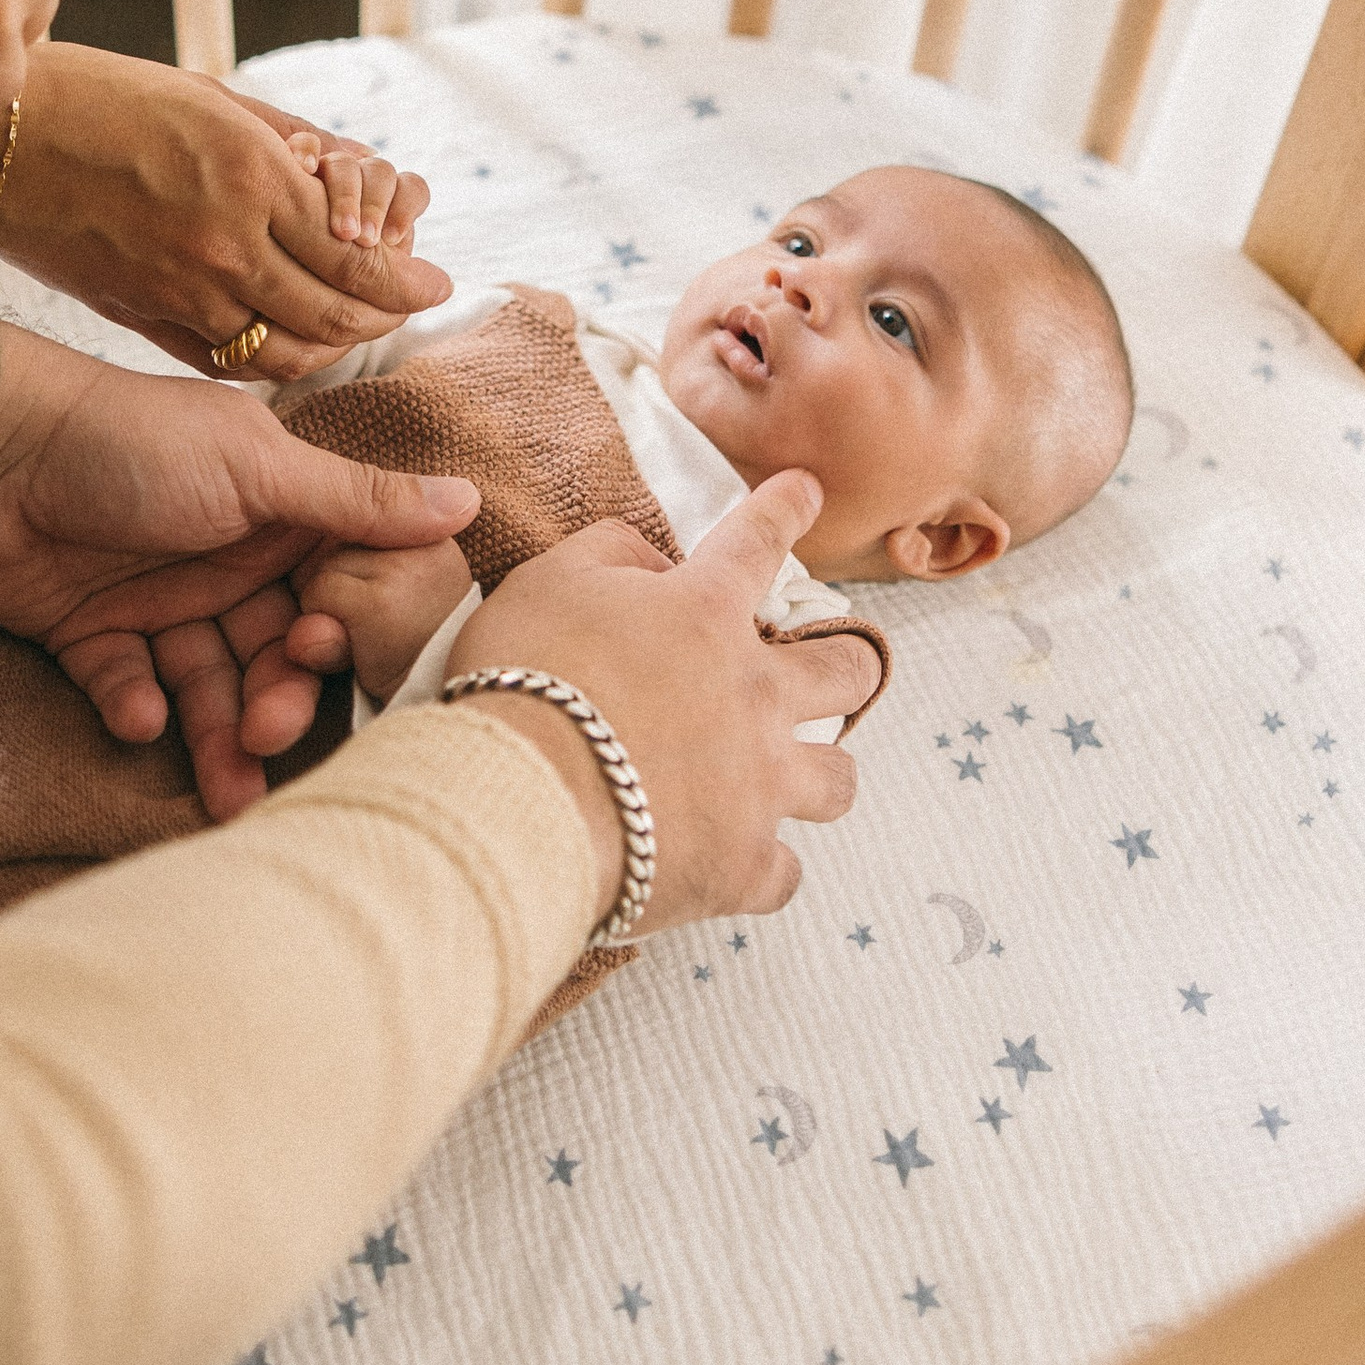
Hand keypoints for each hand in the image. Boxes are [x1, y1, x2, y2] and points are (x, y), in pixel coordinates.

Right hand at [0, 40, 448, 377]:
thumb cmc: (102, 98)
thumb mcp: (213, 99)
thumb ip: (290, 147)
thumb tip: (353, 175)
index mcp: (252, 179)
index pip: (360, 256)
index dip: (408, 279)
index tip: (434, 281)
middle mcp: (226, 246)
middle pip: (338, 313)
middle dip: (385, 316)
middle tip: (405, 305)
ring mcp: (182, 291)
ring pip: (288, 351)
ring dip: (333, 346)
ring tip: (354, 327)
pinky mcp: (143, 318)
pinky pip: (229, 361)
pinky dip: (269, 359)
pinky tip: (285, 340)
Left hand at [0, 324, 480, 797]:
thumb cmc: (131, 441)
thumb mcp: (256, 469)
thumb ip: (356, 501)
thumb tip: (469, 501)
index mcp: (276, 516)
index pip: (331, 594)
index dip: (335, 637)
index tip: (328, 664)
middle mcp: (225, 560)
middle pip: (271, 654)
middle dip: (274, 706)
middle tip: (266, 743)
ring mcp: (157, 598)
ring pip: (205, 685)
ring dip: (214, 733)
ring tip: (223, 791)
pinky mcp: (89, 633)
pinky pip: (128, 687)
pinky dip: (137, 707)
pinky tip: (140, 717)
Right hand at [440, 475, 874, 932]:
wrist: (517, 799)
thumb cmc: (523, 677)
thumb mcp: (549, 580)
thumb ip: (611, 552)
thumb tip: (653, 560)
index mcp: (705, 614)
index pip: (757, 541)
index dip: (784, 508)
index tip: (806, 489)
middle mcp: (753, 695)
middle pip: (844, 671)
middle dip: (847, 665)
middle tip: (832, 670)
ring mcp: (759, 785)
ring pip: (836, 779)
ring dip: (817, 773)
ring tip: (791, 777)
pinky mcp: (742, 867)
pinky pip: (783, 875)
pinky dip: (761, 868)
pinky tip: (735, 862)